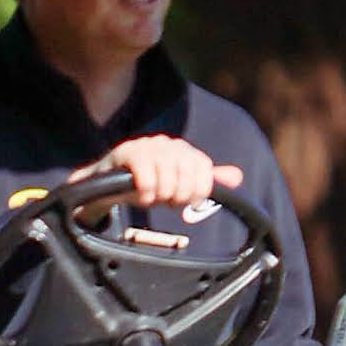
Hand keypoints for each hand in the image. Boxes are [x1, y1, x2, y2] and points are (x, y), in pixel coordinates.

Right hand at [99, 132, 224, 213]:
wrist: (107, 184)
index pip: (204, 169)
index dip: (198, 191)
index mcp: (184, 150)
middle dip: (177, 196)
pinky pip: (146, 177)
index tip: (186, 202)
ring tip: (151, 197)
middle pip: (187, 176)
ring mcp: (147, 146)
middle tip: (165, 200)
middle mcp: (168, 144)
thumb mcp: (178, 184)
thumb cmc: (146, 183)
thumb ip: (205, 181)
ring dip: (160, 196)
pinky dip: (146, 194)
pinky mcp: (127, 152)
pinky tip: (141, 197)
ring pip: (168, 180)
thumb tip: (238, 177)